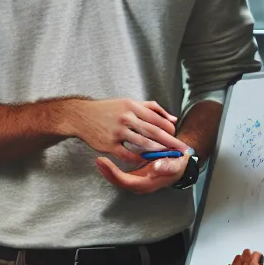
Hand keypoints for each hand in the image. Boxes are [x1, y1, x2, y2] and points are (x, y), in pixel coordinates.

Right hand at [64, 99, 184, 158]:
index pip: (157, 119)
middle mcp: (126, 118)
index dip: (170, 130)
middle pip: (154, 131)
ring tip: (168, 157)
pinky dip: (138, 159)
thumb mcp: (129, 102)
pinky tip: (147, 162)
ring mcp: (117, 132)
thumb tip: (172, 119)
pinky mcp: (109, 144)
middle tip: (183, 151)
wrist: (81, 116)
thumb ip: (152, 108)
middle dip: (171, 142)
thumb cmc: (107, 109)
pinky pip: (127, 155)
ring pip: (143, 144)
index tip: (178, 137)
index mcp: (132, 106)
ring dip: (157, 152)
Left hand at [95, 152, 187, 194]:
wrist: (181, 165)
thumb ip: (167, 167)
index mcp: (148, 183)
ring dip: (108, 171)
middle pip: (119, 182)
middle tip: (98, 161)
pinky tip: (106, 162)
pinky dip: (112, 169)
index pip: (126, 181)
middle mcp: (141, 184)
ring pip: (118, 180)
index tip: (105, 162)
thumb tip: (156, 168)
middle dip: (107, 172)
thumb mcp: (176, 164)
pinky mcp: (136, 176)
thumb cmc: (177, 164)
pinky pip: (121, 175)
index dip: (113, 173)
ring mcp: (137, 181)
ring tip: (99, 161)